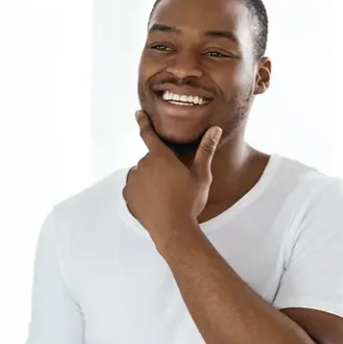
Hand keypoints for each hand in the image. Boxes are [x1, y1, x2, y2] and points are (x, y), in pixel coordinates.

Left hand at [122, 111, 220, 243]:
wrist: (172, 230)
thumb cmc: (189, 202)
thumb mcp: (202, 176)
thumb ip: (206, 150)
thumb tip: (215, 130)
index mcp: (160, 157)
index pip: (148, 134)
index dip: (143, 122)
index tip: (138, 113)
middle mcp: (142, 165)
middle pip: (150, 159)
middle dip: (159, 165)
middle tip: (173, 181)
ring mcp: (132, 181)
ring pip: (141, 173)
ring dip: (149, 178)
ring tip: (164, 194)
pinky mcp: (127, 195)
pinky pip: (133, 188)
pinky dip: (141, 191)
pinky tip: (154, 201)